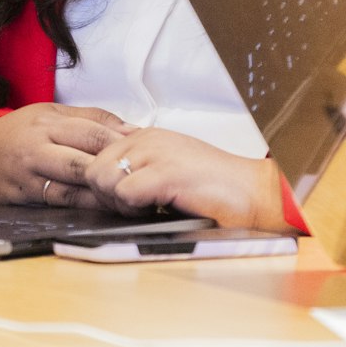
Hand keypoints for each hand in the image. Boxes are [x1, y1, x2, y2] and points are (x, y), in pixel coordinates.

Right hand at [0, 103, 136, 208]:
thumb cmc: (16, 134)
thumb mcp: (50, 114)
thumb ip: (91, 118)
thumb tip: (131, 129)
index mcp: (47, 123)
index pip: (93, 132)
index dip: (123, 143)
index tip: (146, 151)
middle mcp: (37, 149)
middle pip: (86, 161)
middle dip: (118, 171)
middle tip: (144, 179)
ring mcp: (30, 176)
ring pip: (75, 189)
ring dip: (105, 195)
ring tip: (131, 198)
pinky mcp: (27, 198)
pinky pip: (63, 204)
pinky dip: (87, 208)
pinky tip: (106, 208)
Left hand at [83, 128, 284, 229]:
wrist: (254, 193)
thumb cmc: (215, 188)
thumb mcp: (167, 169)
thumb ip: (138, 170)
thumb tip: (105, 187)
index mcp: (145, 136)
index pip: (95, 157)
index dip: (103, 186)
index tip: (124, 201)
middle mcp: (147, 139)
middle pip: (91, 170)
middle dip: (105, 196)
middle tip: (134, 208)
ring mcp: (156, 153)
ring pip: (101, 179)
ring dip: (117, 202)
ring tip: (145, 208)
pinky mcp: (166, 173)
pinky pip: (124, 192)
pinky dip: (133, 209)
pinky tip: (156, 210)